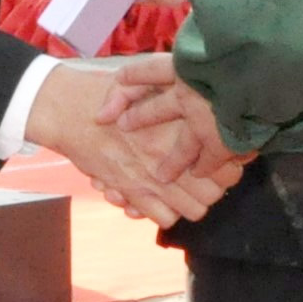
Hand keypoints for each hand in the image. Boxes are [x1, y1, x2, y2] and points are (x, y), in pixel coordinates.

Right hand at [28, 59, 238, 228]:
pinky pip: (165, 218)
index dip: (232, 165)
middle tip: (207, 179)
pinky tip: (161, 199)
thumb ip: (184, 98)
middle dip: (216, 186)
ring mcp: (153, 175)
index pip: (231, 162)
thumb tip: (218, 112)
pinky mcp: (132, 191)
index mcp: (184, 124)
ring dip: (192, 202)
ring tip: (186, 192)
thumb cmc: (112, 93)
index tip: (227, 162)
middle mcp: (174, 152)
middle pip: (218, 190)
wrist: (70, 110)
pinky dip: (166, 213)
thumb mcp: (152, 83)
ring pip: (196, 209)